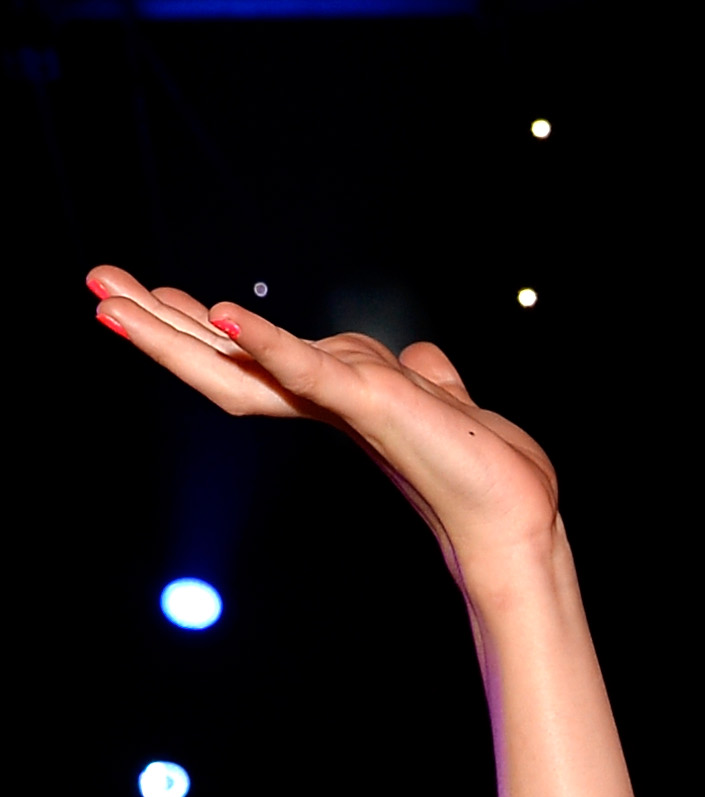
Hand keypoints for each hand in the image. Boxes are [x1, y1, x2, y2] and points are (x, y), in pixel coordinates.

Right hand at [85, 267, 558, 585]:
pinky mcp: (368, 402)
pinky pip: (308, 370)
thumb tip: (424, 356)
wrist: (517, 513)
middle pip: (224, 359)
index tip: (151, 294)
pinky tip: (225, 316)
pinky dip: (269, 343)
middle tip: (96, 283)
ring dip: (177, 329)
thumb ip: (424, 375)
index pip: (251, 356)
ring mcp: (340, 403)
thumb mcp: (441, 399)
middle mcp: (324, 400)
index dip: (200, 328)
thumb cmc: (484, 468)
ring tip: (116, 298)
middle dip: (158, 324)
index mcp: (333, 395)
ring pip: (243, 363)